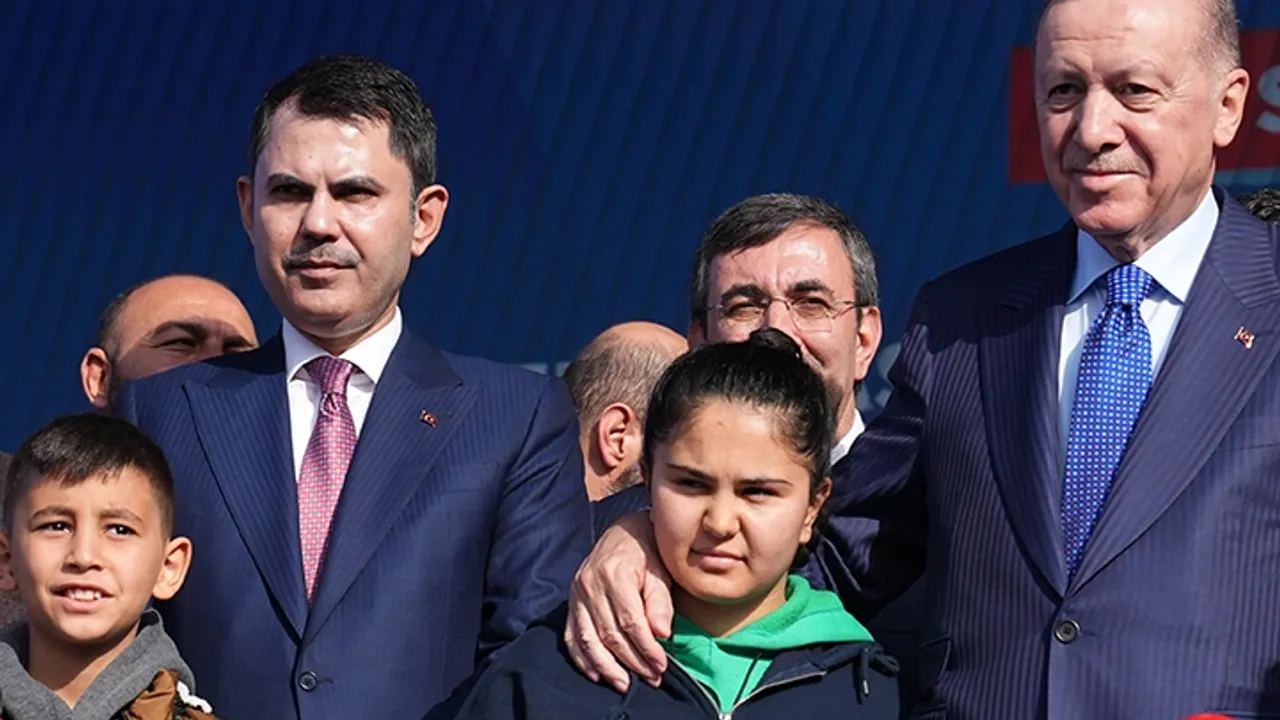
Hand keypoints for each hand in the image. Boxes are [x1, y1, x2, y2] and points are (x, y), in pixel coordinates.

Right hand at [564, 510, 672, 691]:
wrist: (626, 531)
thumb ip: (660, 602)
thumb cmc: (648, 551)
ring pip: (588, 638)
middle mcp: (590, 584)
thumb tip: (661, 633)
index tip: (661, 666)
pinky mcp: (572, 600)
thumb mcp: (660, 571)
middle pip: (610, 634)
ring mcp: (577, 593)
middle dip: (632, 661)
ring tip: (624, 683)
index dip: (646, 648)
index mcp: (614, 574)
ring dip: (606, 666)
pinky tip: (596, 673)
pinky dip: (582, 657)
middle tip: (651, 677)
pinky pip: (573, 634)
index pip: (630, 622)